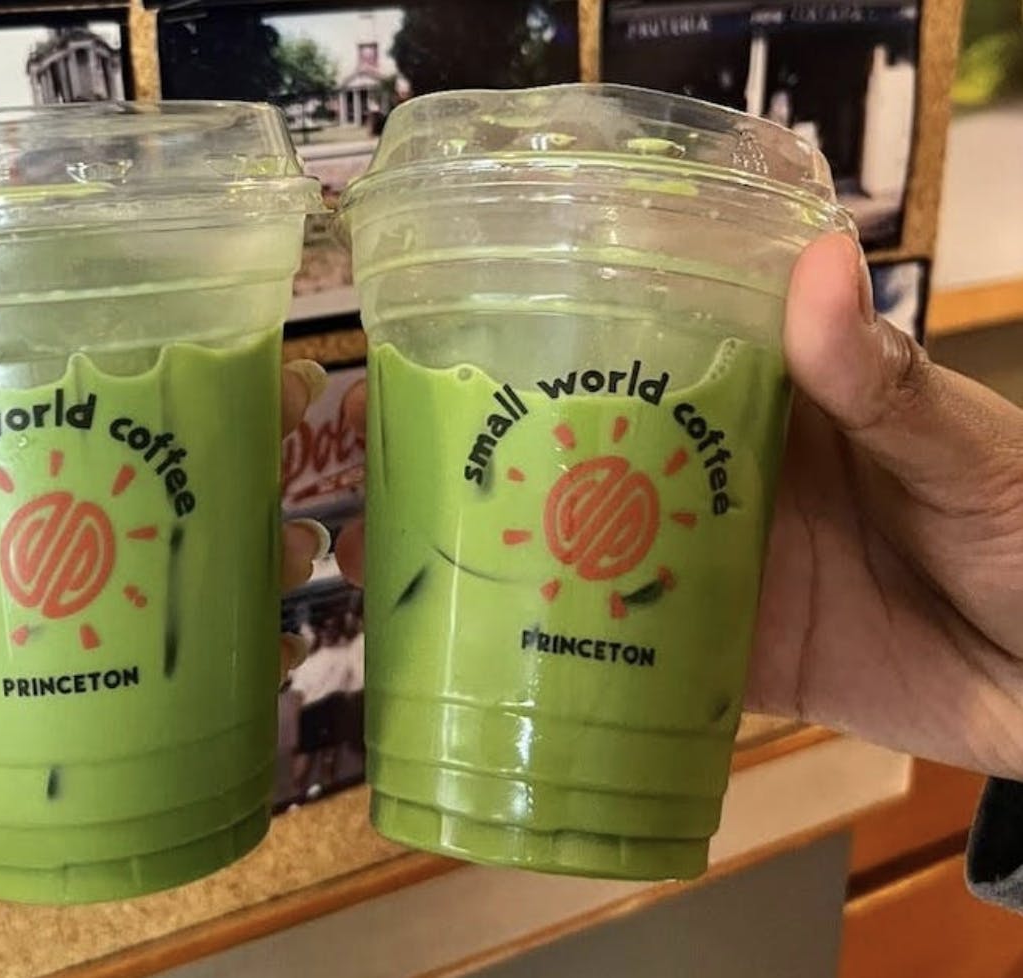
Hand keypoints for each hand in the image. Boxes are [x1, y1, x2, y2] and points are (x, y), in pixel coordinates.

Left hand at [0, 265, 331, 948]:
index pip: (40, 397)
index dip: (123, 363)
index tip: (209, 332)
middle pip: (118, 483)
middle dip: (210, 454)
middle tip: (292, 426)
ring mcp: (24, 635)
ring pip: (146, 577)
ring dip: (231, 554)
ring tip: (302, 539)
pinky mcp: (43, 717)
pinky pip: (141, 679)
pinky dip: (211, 661)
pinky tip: (275, 646)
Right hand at [337, 235, 1022, 779]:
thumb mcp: (966, 449)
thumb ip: (881, 381)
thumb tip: (814, 264)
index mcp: (780, 401)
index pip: (658, 349)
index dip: (568, 334)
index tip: (466, 323)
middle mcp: (729, 478)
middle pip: (600, 453)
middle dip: (505, 447)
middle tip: (393, 446)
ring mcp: (723, 570)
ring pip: (598, 550)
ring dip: (515, 548)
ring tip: (407, 544)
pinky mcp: (731, 659)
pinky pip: (637, 653)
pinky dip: (567, 652)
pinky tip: (486, 649)